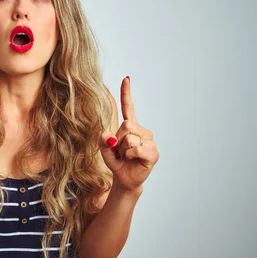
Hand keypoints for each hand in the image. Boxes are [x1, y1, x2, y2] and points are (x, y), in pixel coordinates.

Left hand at [99, 77, 158, 191]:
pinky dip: (130, 155)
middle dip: (119, 140)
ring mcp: (150, 141)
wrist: (125, 179)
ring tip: (127, 156)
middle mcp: (142, 131)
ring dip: (124, 150)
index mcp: (130, 127)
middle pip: (127, 125)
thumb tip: (108, 135)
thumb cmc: (117, 162)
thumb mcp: (104, 151)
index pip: (128, 107)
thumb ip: (103, 141)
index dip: (127, 93)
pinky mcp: (153, 152)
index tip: (126, 78)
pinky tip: (134, 159)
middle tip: (121, 151)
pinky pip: (137, 148)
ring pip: (130, 138)